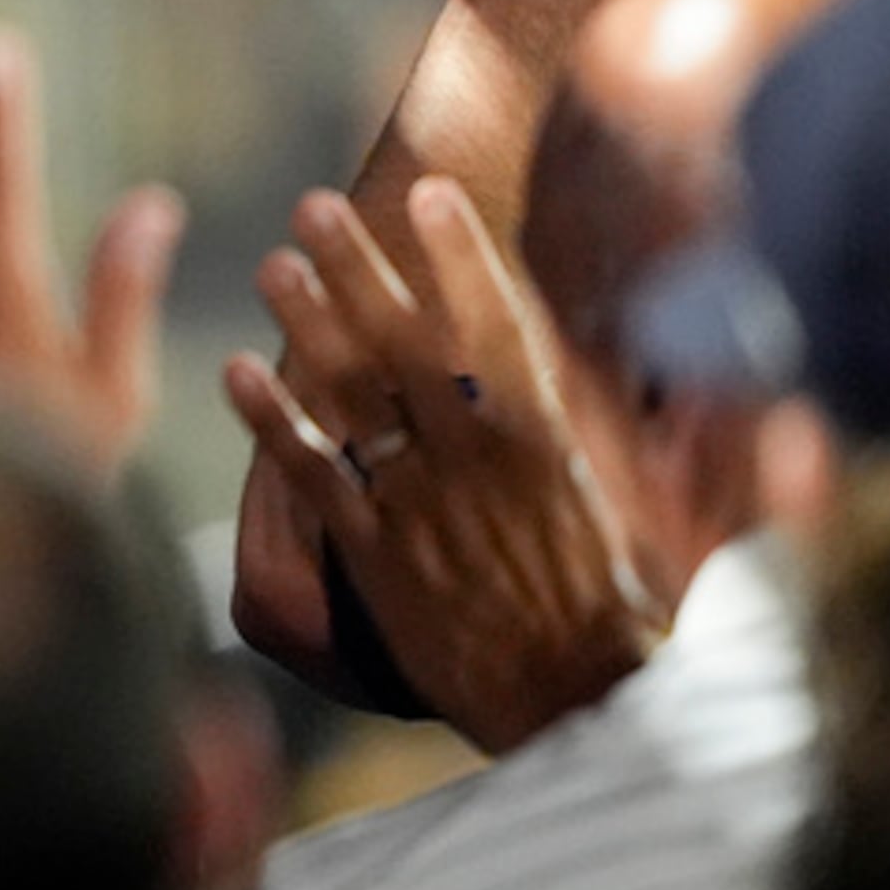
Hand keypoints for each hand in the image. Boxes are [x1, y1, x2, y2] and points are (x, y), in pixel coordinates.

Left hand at [224, 179, 668, 752]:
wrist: (570, 694)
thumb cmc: (608, 596)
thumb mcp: (632, 496)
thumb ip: (633, 423)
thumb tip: (656, 361)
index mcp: (542, 433)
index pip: (496, 323)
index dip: (458, 255)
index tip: (427, 195)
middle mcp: (473, 455)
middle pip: (405, 341)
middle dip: (359, 268)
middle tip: (314, 208)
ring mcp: (418, 500)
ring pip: (352, 395)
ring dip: (308, 325)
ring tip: (271, 265)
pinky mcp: (371, 551)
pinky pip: (312, 474)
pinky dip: (273, 422)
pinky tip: (233, 375)